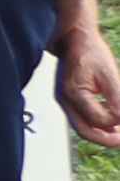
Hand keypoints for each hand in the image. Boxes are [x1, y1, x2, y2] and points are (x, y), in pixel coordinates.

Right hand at [63, 11, 119, 147]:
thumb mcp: (109, 73)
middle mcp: (65, 100)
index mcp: (73, 93)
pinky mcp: (69, 100)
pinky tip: (113, 124)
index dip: (117, 122)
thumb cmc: (90, 52)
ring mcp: (65, 101)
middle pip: (85, 131)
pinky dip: (98, 125)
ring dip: (102, 134)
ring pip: (83, 128)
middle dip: (107, 140)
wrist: (74, 39)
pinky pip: (83, 119)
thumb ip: (116, 98)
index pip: (98, 119)